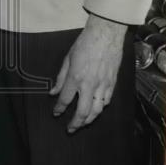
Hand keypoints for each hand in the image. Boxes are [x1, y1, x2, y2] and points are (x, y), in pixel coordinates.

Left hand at [50, 13, 126, 132]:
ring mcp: (103, 85)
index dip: (59, 109)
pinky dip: (100, 108)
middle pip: (82, 111)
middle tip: (70, 129)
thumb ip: (60, 78)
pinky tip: (95, 110)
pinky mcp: (112, 83)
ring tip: (82, 123)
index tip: (56, 113)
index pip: (65, 100)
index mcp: (75, 78)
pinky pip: (106, 101)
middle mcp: (89, 84)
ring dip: (89, 120)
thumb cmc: (85, 44)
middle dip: (75, 123)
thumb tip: (53, 92)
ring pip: (97, 110)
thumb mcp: (67, 59)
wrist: (105, 35)